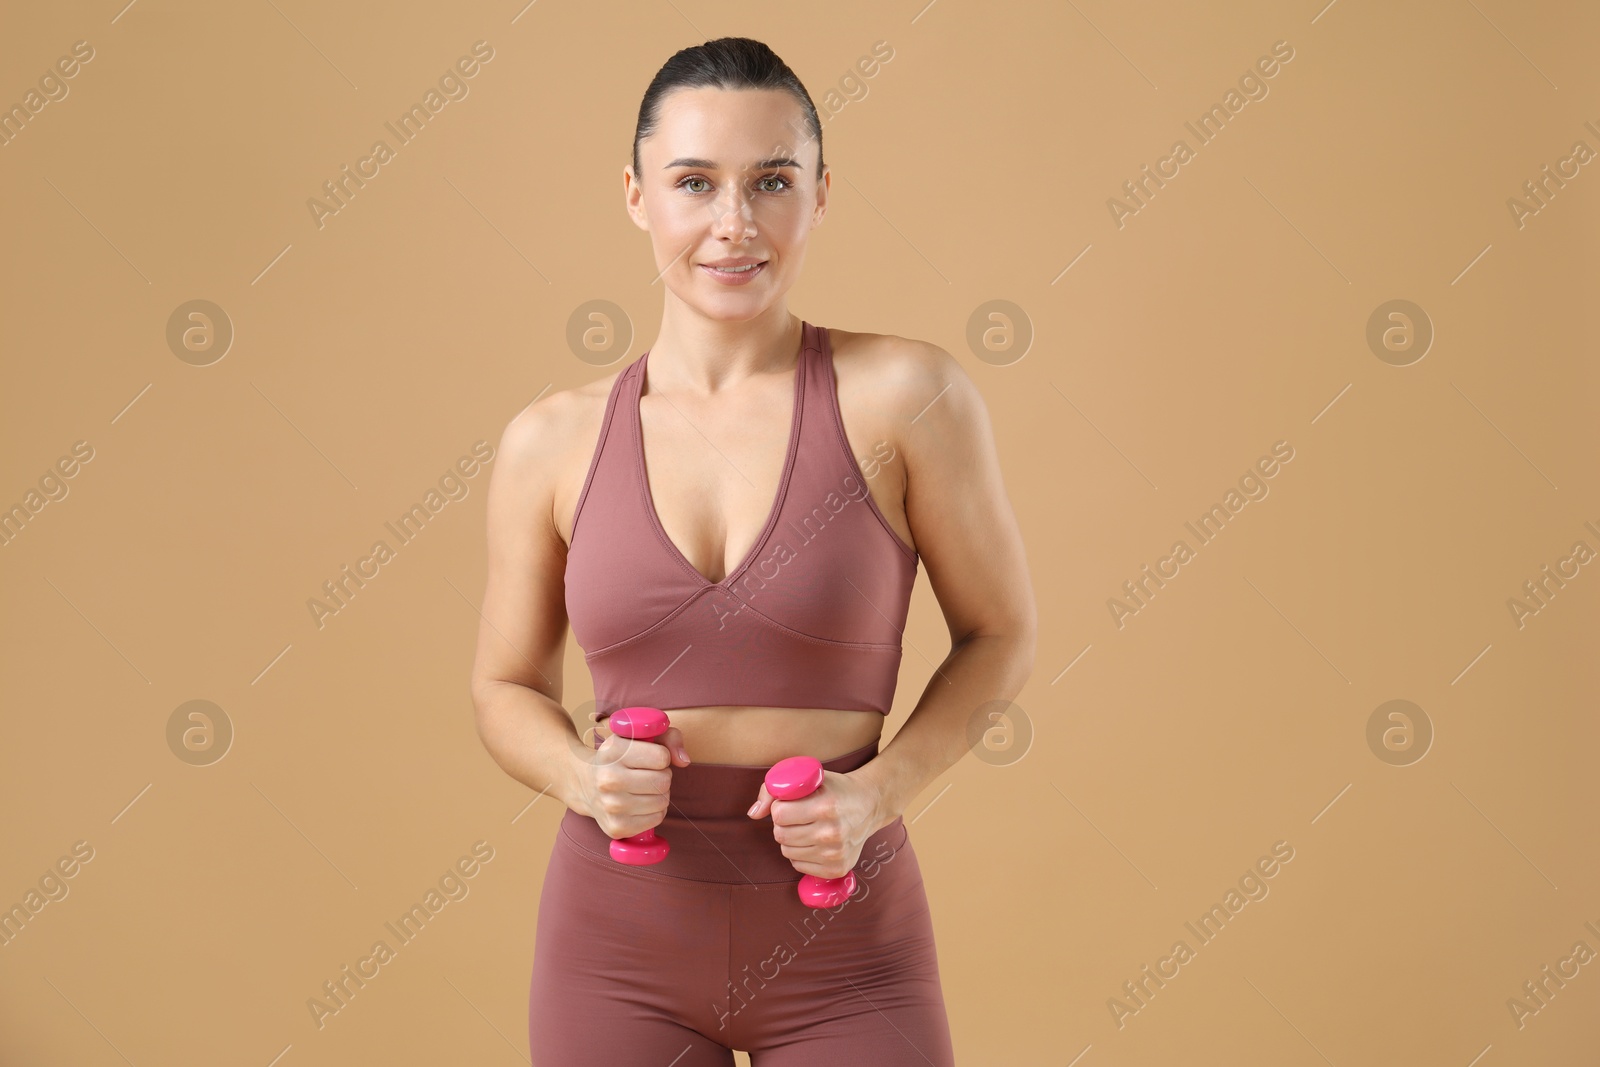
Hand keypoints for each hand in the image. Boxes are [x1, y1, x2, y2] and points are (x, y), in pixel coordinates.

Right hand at [572, 727, 690, 839]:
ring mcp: (610, 806)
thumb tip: (684, 761)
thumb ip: (669, 737)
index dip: (662, 756)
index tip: (650, 757)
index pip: (662, 757)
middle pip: (663, 781)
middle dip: (662, 776)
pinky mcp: (616, 827)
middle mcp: (608, 779)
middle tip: (647, 774)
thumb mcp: (640, 736)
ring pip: (662, 801)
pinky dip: (654, 811)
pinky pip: (656, 819)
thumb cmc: (621, 756)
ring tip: (643, 788)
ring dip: (659, 794)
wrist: (584, 782)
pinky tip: (640, 803)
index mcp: (613, 751)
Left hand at [746, 768, 883, 879]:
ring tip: (806, 827)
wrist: (869, 804)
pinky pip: (798, 865)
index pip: (779, 815)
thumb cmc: (833, 788)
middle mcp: (832, 833)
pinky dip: (800, 854)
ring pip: (787, 852)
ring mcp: (836, 854)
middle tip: (798, 815)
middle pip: (780, 835)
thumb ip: (774, 789)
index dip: (779, 806)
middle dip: (783, 824)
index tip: (790, 802)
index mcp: (826, 807)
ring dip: (790, 839)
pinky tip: (813, 841)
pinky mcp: (837, 869)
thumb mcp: (808, 777)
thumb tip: (753, 814)